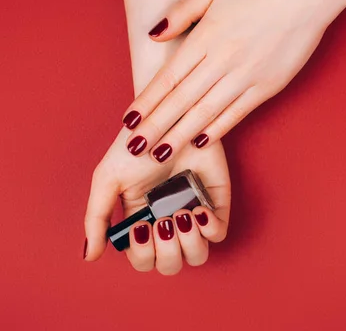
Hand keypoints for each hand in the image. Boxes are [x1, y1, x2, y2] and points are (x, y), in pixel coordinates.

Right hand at [84, 127, 229, 274]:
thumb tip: (89, 256)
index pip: (144, 261)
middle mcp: (169, 224)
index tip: (141, 226)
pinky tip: (197, 209)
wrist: (168, 118)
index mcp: (142, 223)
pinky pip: (220, 234)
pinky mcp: (217, 203)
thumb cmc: (137, 145)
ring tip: (180, 215)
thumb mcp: (107, 179)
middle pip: (170, 264)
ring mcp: (194, 215)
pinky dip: (209, 229)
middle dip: (166, 253)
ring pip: (197, 256)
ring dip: (189, 244)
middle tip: (163, 221)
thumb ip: (97, 218)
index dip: (143, 255)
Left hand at [120, 0, 329, 161]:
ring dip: (180, 135)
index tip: (129, 120)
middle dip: (155, 126)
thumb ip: (182, 13)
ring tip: (160, 155)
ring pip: (206, 112)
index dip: (147, 101)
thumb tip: (154, 35)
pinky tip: (201, 142)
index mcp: (206, 37)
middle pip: (182, 100)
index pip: (169, 77)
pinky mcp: (267, 87)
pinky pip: (237, 113)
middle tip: (134, 148)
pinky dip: (218, 129)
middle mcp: (223, 60)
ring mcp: (246, 76)